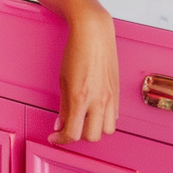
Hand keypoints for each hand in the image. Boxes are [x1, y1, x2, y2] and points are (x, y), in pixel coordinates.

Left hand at [48, 8, 119, 145]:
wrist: (94, 33)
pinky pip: (114, 117)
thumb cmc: (76, 51)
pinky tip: (95, 109)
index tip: (54, 138)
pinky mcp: (117, 93)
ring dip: (94, 129)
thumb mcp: (63, 79)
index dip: (61, 140)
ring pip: (106, 131)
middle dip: (78, 135)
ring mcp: (110, 98)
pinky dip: (104, 119)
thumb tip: (60, 125)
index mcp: (80, 98)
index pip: (72, 133)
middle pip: (91, 136)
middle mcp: (98, 101)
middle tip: (68, 126)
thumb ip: (64, 106)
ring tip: (83, 119)